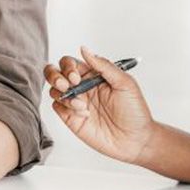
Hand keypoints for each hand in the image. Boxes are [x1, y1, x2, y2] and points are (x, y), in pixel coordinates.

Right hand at [44, 46, 154, 163]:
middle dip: (55, 76)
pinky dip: (65, 108)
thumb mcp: (125, 83)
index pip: (70, 63)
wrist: (136, 140)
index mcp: (93, 75)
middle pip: (55, 73)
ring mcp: (76, 103)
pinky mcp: (72, 119)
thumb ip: (104, 65)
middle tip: (66, 85)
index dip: (68, 67)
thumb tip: (84, 49)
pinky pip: (58, 107)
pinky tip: (84, 114)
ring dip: (62, 94)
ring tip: (81, 105)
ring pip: (53, 90)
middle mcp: (82, 87)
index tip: (76, 77)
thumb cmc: (135, 111)